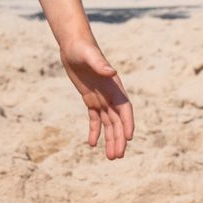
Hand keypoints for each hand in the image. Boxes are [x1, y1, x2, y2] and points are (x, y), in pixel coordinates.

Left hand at [58, 37, 134, 159]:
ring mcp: (101, 98)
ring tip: (110, 157)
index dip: (127, 123)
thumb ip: (101, 65)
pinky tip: (92, 144)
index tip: (129, 138)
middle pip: (117, 121)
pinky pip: (95, 119)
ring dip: (110, 139)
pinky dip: (95, 131)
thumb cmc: (83, 48)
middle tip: (116, 156)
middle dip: (118, 138)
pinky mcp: (90, 100)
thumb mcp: (90, 56)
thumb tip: (112, 72)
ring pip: (108, 123)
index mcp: (114, 87)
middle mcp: (111, 95)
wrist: (74, 45)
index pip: (125, 108)